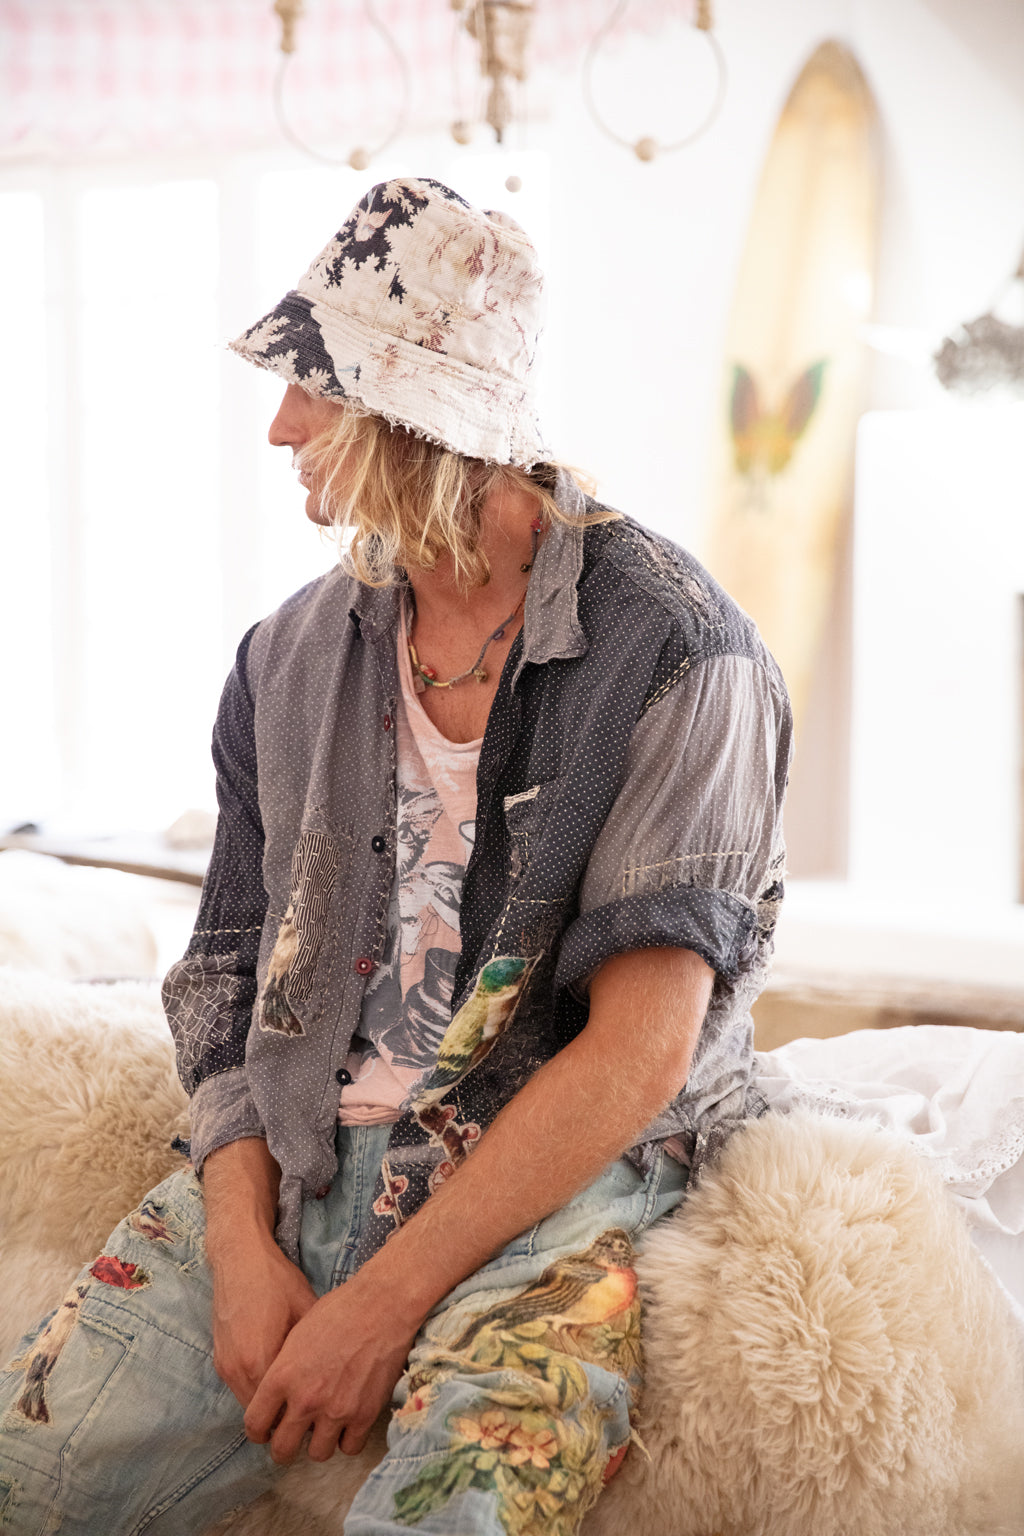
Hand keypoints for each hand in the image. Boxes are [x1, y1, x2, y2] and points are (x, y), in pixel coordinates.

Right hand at [212, 1235, 317, 1407]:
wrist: (239, 1258)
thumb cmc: (276, 1281)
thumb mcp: (306, 1310)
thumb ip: (315, 1347)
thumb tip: (337, 1371)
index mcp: (262, 1361)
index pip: (281, 1410)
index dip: (302, 1416)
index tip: (319, 1417)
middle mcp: (239, 1370)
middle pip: (262, 1415)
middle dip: (283, 1418)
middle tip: (309, 1414)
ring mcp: (225, 1366)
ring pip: (248, 1403)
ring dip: (268, 1407)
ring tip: (293, 1400)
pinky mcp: (218, 1359)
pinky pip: (239, 1388)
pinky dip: (255, 1392)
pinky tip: (276, 1382)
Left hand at [243, 1270, 420, 1463]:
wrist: (381, 1305)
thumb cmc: (338, 1310)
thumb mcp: (297, 1334)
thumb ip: (283, 1370)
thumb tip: (278, 1394)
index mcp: (282, 1376)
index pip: (255, 1424)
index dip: (258, 1430)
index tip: (266, 1429)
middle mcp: (305, 1399)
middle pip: (283, 1449)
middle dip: (284, 1447)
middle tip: (292, 1437)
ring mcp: (336, 1410)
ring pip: (317, 1454)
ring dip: (318, 1443)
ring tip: (324, 1428)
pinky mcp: (364, 1414)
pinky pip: (350, 1447)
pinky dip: (347, 1439)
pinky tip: (348, 1424)